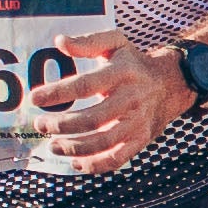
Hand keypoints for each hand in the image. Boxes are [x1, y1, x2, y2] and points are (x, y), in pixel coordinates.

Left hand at [26, 33, 192, 171]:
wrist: (172, 83)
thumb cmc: (134, 64)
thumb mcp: (115, 43)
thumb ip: (88, 42)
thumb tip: (60, 42)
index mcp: (122, 73)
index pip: (85, 84)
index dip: (58, 93)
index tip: (35, 98)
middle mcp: (131, 99)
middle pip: (93, 118)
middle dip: (62, 124)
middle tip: (40, 124)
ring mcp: (137, 122)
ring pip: (103, 142)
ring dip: (74, 147)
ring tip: (53, 146)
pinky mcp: (140, 140)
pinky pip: (118, 158)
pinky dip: (95, 165)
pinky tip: (76, 163)